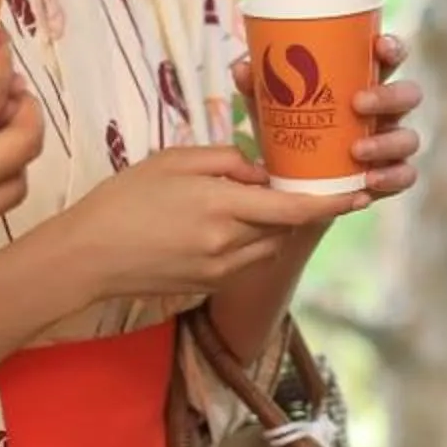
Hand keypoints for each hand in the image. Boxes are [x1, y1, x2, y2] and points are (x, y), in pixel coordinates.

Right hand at [60, 145, 364, 303]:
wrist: (86, 257)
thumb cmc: (123, 200)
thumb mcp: (173, 161)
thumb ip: (226, 160)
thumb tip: (260, 171)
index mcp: (221, 208)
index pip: (293, 209)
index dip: (331, 203)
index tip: (360, 193)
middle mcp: (228, 245)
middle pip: (285, 227)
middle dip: (295, 206)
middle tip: (296, 182)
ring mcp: (219, 271)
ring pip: (269, 246)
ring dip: (273, 225)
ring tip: (253, 200)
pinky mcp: (208, 286)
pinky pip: (246, 261)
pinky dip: (249, 241)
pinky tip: (226, 223)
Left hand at [231, 32, 423, 199]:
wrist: (289, 184)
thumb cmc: (289, 130)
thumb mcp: (270, 108)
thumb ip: (258, 87)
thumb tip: (243, 67)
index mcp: (364, 82)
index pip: (390, 58)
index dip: (394, 48)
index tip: (379, 45)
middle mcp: (385, 111)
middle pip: (408, 94)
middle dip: (388, 96)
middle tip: (357, 104)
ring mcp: (390, 144)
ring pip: (409, 138)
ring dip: (387, 142)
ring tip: (356, 151)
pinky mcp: (388, 177)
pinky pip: (405, 177)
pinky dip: (391, 178)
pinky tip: (368, 181)